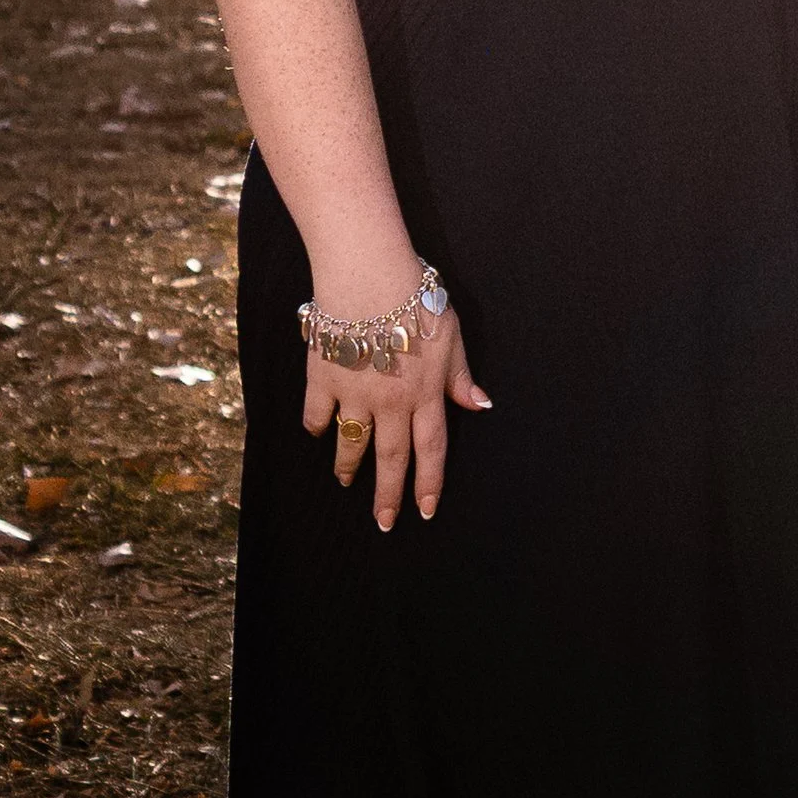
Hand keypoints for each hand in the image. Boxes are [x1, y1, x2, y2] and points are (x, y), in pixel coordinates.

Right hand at [303, 307, 490, 529]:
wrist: (370, 275)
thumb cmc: (416, 299)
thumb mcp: (451, 336)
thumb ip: (460, 375)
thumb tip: (479, 405)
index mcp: (426, 394)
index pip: (431, 450)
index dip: (429, 484)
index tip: (425, 511)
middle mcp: (391, 402)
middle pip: (391, 458)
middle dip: (388, 494)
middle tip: (382, 522)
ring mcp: (355, 393)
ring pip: (351, 442)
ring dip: (348, 466)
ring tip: (345, 480)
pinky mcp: (323, 377)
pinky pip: (317, 413)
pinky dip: (317, 426)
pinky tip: (319, 432)